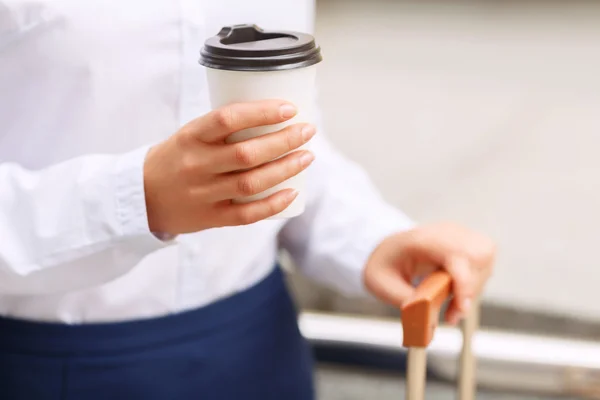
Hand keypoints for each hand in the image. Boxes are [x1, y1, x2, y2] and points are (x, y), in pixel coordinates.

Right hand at [144, 100, 315, 234]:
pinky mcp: (210, 217)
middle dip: (284, 140)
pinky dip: (273, 204)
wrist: (141, 197)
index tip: (288, 108)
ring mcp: (203, 194)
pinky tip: (293, 193)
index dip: (261, 112)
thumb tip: (272, 116)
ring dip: (285, 169)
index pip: (228, 119)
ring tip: (307, 156)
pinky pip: (247, 214)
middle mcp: (196, 165)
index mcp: (190, 137)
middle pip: (247, 153)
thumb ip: (222, 129)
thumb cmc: (174, 159)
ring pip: (251, 182)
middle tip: (307, 131)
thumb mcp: (189, 135)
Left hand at [363, 222, 494, 324]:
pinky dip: (473, 285)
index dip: (464, 282)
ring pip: (484, 263)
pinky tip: (456, 296)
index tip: (462, 308)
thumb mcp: (381, 284)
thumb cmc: (383, 265)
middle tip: (451, 315)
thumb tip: (430, 324)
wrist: (386, 248)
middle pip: (477, 257)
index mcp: (421, 238)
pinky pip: (483, 265)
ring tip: (451, 310)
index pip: (455, 254)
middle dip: (469, 291)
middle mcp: (446, 231)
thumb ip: (406, 303)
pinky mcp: (469, 243)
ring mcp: (460, 234)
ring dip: (471, 290)